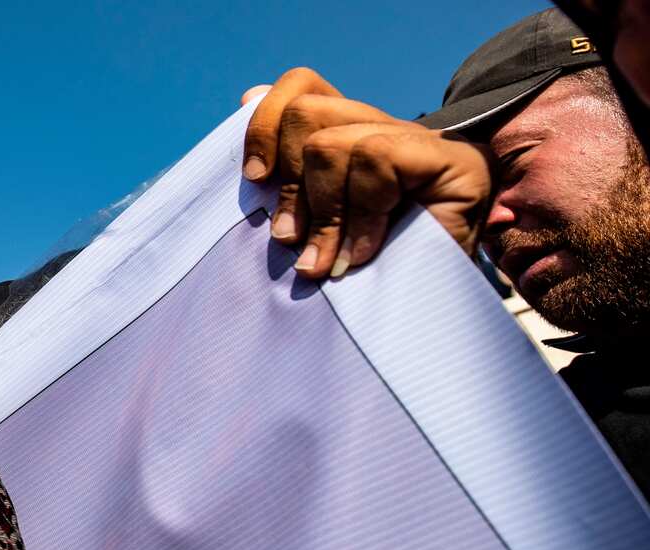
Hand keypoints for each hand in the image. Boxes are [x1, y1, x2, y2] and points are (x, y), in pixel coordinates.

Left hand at [242, 67, 494, 277]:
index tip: (255, 178)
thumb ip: (284, 171)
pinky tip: (363, 253)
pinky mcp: (452, 158)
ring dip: (324, 213)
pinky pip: (375, 159)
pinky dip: (361, 215)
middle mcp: (384, 128)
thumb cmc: (359, 274)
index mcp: (349, 137)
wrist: (432, 314)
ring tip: (328, 261)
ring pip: (332, 144)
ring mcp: (422, 140)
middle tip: (290, 238)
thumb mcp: (308, 223)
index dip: (266, 125)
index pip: (301, 87)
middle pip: (306, 112)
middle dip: (289, 184)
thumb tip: (247, 96)